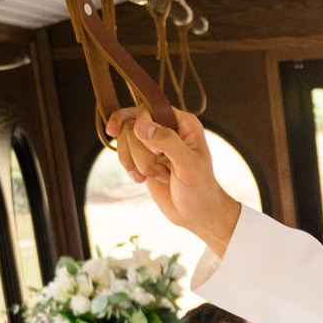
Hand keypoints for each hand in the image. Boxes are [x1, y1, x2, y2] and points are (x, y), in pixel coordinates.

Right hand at [109, 107, 243, 255]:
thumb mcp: (188, 164)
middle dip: (140, 151)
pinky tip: (143, 180)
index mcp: (182, 122)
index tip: (147, 146)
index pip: (149, 108)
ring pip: (125, 137)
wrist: (194, 214)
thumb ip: (167, 142)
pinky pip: (123, 151)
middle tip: (159, 171)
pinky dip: (129, 167)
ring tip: (156, 176)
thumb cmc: (199, 189)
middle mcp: (166, 127)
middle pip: (133, 123)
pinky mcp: (142, 157)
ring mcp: (152, 143)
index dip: (141, 124)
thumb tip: (140, 126)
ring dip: (135, 161)